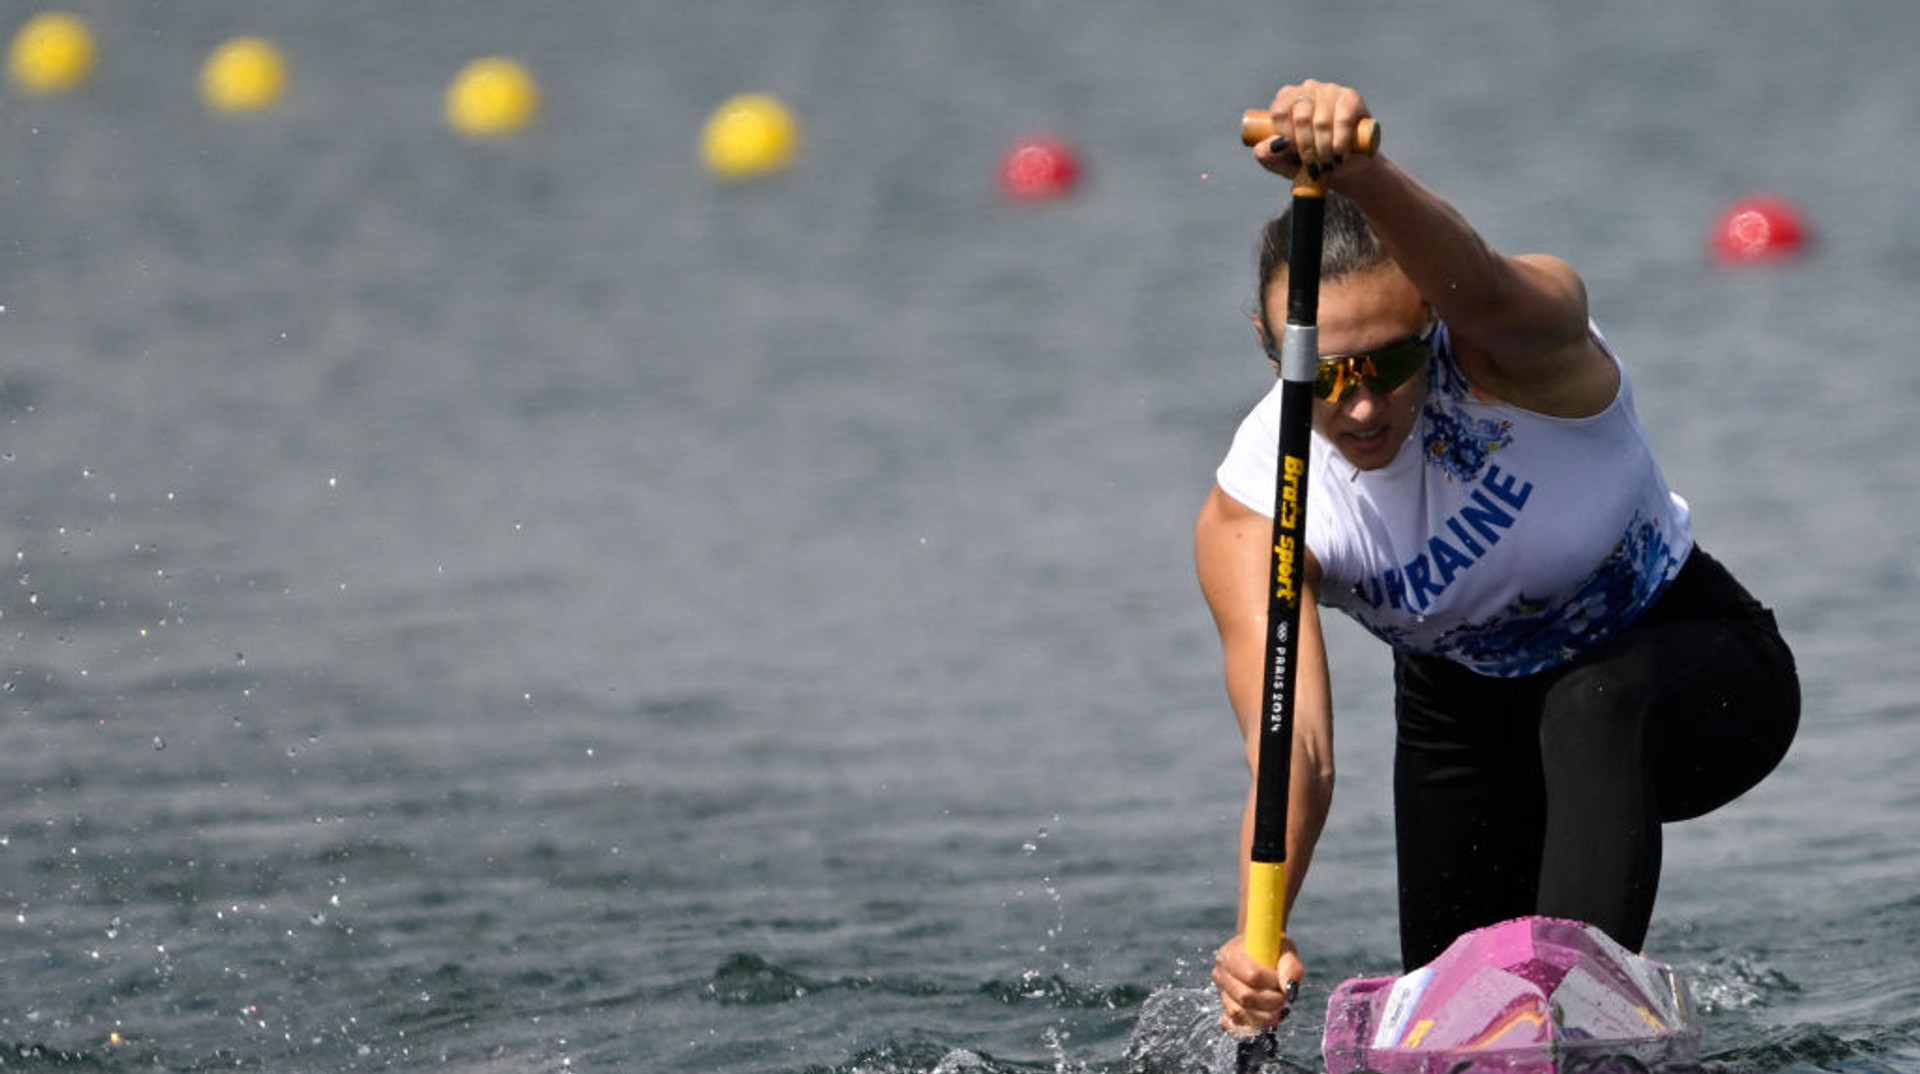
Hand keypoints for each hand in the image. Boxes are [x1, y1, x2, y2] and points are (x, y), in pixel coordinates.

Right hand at [1213, 933, 1304, 1034]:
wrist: (1259, 952)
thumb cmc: (1272, 950)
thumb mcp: (1285, 950)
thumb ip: (1291, 967)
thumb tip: (1289, 989)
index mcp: (1230, 954)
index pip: (1252, 975)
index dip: (1272, 983)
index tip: (1282, 980)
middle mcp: (1220, 973)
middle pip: (1245, 996)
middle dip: (1270, 1001)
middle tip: (1283, 997)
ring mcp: (1221, 992)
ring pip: (1239, 1013)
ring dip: (1264, 1016)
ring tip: (1277, 1008)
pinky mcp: (1225, 1008)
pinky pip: (1232, 1025)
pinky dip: (1248, 1027)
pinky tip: (1263, 1022)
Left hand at [1252, 79, 1373, 184]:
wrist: (1348, 166)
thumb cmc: (1313, 160)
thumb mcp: (1286, 163)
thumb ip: (1269, 157)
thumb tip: (1264, 148)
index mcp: (1286, 99)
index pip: (1279, 112)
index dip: (1286, 137)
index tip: (1294, 155)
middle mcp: (1307, 89)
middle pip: (1301, 117)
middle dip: (1306, 148)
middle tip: (1313, 166)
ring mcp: (1330, 91)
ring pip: (1321, 121)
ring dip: (1324, 149)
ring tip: (1327, 164)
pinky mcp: (1351, 98)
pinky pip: (1343, 120)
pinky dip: (1340, 142)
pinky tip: (1340, 155)